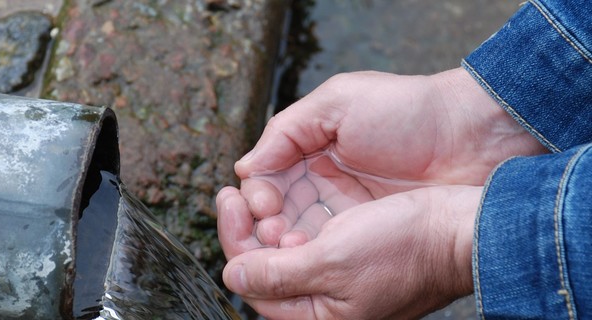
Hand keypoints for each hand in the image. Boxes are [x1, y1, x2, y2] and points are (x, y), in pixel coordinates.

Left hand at [218, 185, 480, 319]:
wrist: (457, 230)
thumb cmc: (406, 249)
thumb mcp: (333, 262)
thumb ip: (278, 274)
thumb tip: (233, 277)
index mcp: (317, 315)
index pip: (254, 281)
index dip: (234, 240)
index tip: (228, 201)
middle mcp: (323, 301)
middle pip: (264, 267)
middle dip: (248, 230)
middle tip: (235, 193)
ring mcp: (336, 277)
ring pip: (283, 251)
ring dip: (270, 222)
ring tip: (265, 193)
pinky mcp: (348, 255)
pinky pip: (307, 239)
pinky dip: (294, 219)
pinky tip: (292, 201)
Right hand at [231, 67, 543, 246]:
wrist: (474, 139)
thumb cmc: (409, 112)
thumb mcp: (340, 102)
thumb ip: (286, 130)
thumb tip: (245, 167)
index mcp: (313, 148)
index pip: (268, 179)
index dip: (257, 194)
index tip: (260, 202)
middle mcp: (325, 181)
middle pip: (276, 211)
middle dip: (262, 223)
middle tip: (268, 229)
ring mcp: (347, 210)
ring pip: (297, 234)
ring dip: (281, 243)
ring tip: (284, 244)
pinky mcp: (368, 233)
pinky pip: (328, 249)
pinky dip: (311, 254)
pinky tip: (307, 254)